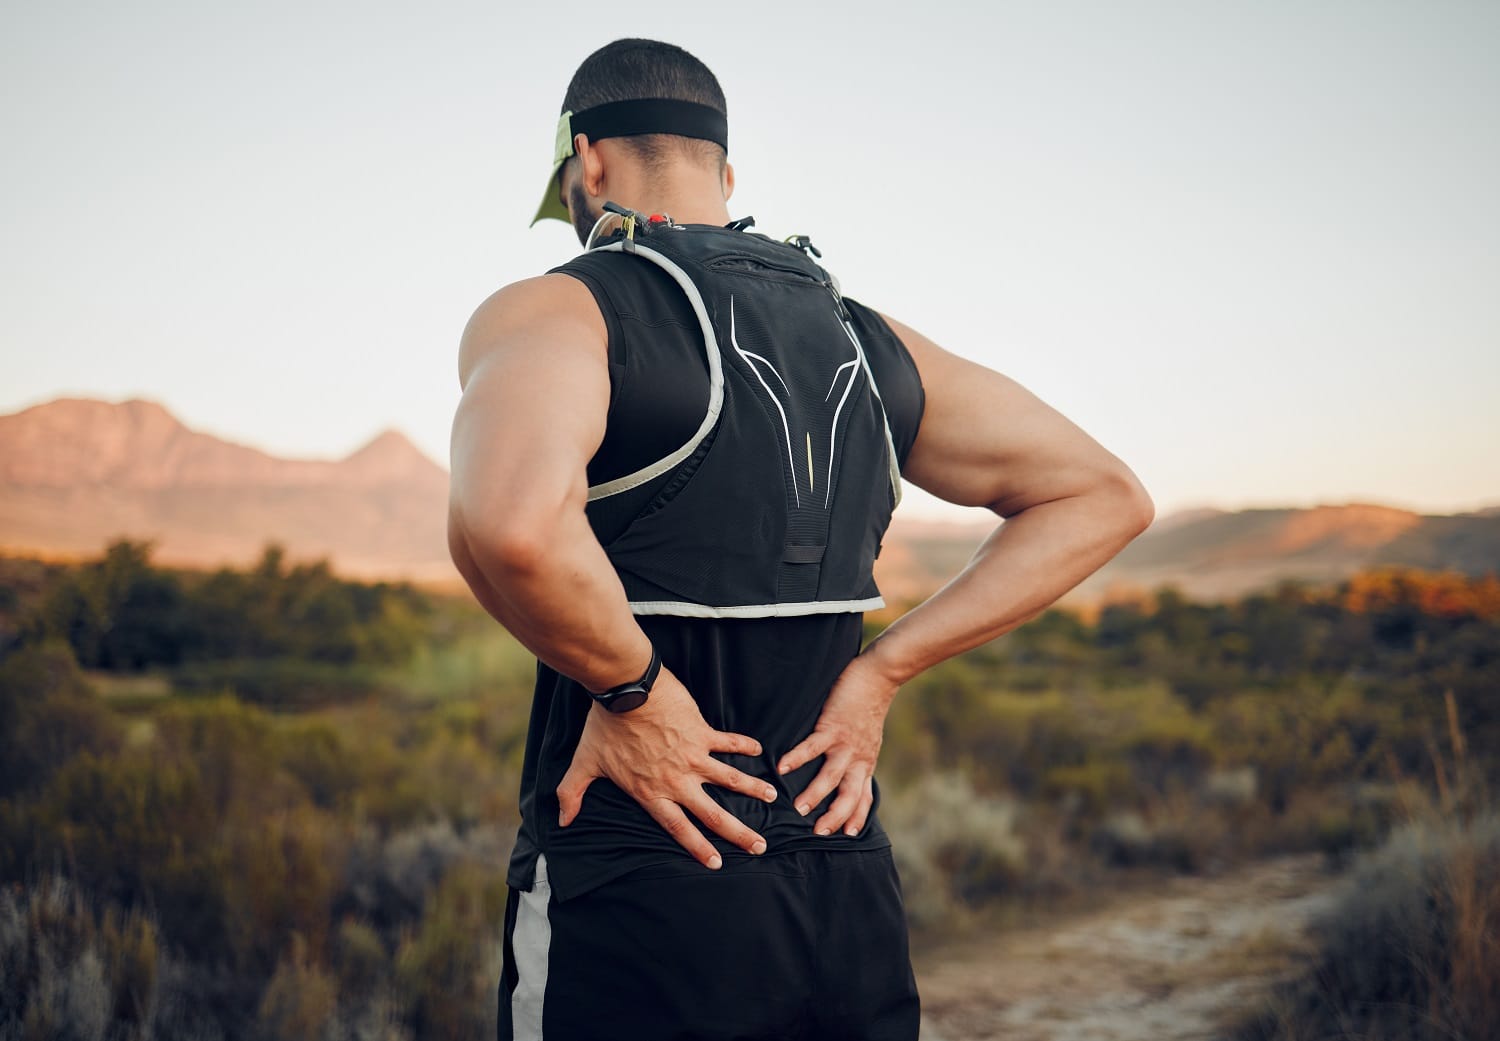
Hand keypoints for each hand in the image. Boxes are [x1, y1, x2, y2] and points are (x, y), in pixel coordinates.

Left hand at [556, 664, 778, 868]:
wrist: (625, 691)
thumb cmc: (604, 728)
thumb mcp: (584, 765)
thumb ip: (572, 794)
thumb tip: (561, 820)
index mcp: (651, 793)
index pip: (679, 828)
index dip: (699, 848)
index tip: (718, 863)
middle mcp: (677, 781)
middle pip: (713, 814)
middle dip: (738, 834)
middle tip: (759, 847)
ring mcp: (692, 757)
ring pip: (730, 780)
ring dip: (753, 790)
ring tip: (773, 799)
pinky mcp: (701, 732)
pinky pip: (728, 742)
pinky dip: (745, 746)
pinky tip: (760, 751)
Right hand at [776, 653, 899, 836]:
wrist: (878, 678)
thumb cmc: (869, 706)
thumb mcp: (869, 739)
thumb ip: (858, 756)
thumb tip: (849, 769)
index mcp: (865, 762)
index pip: (863, 797)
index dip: (856, 816)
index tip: (848, 835)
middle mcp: (858, 758)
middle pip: (849, 795)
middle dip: (835, 816)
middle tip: (817, 832)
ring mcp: (846, 744)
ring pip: (832, 776)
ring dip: (815, 794)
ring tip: (798, 808)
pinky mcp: (834, 727)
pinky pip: (813, 747)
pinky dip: (797, 758)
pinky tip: (782, 766)